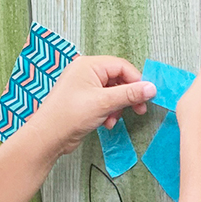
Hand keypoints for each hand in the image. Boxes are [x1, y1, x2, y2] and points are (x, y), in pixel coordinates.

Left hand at [24, 55, 155, 155]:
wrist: (49, 136)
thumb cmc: (70, 115)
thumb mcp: (105, 103)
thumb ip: (130, 94)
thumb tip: (151, 88)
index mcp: (89, 65)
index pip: (121, 66)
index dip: (136, 81)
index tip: (146, 96)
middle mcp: (86, 73)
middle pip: (118, 79)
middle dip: (128, 96)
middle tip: (139, 109)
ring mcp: (84, 87)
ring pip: (112, 93)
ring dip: (118, 107)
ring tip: (114, 119)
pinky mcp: (84, 101)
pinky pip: (104, 102)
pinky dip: (109, 112)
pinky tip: (106, 123)